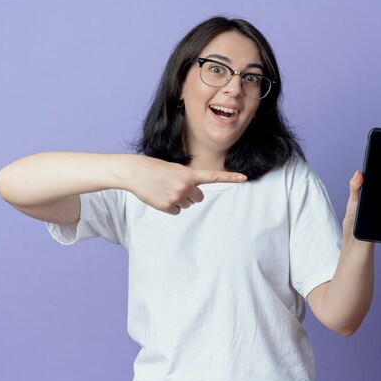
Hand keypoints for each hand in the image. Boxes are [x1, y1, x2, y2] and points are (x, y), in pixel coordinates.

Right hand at [127, 156, 246, 214]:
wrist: (135, 172)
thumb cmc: (156, 168)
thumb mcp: (175, 169)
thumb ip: (188, 180)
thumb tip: (194, 198)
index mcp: (190, 174)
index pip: (214, 177)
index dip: (230, 177)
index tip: (244, 178)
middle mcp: (186, 186)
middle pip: (199, 198)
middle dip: (191, 194)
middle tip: (176, 186)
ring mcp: (177, 197)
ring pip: (188, 205)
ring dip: (180, 199)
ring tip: (166, 189)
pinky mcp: (167, 207)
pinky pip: (177, 211)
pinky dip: (171, 206)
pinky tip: (161, 197)